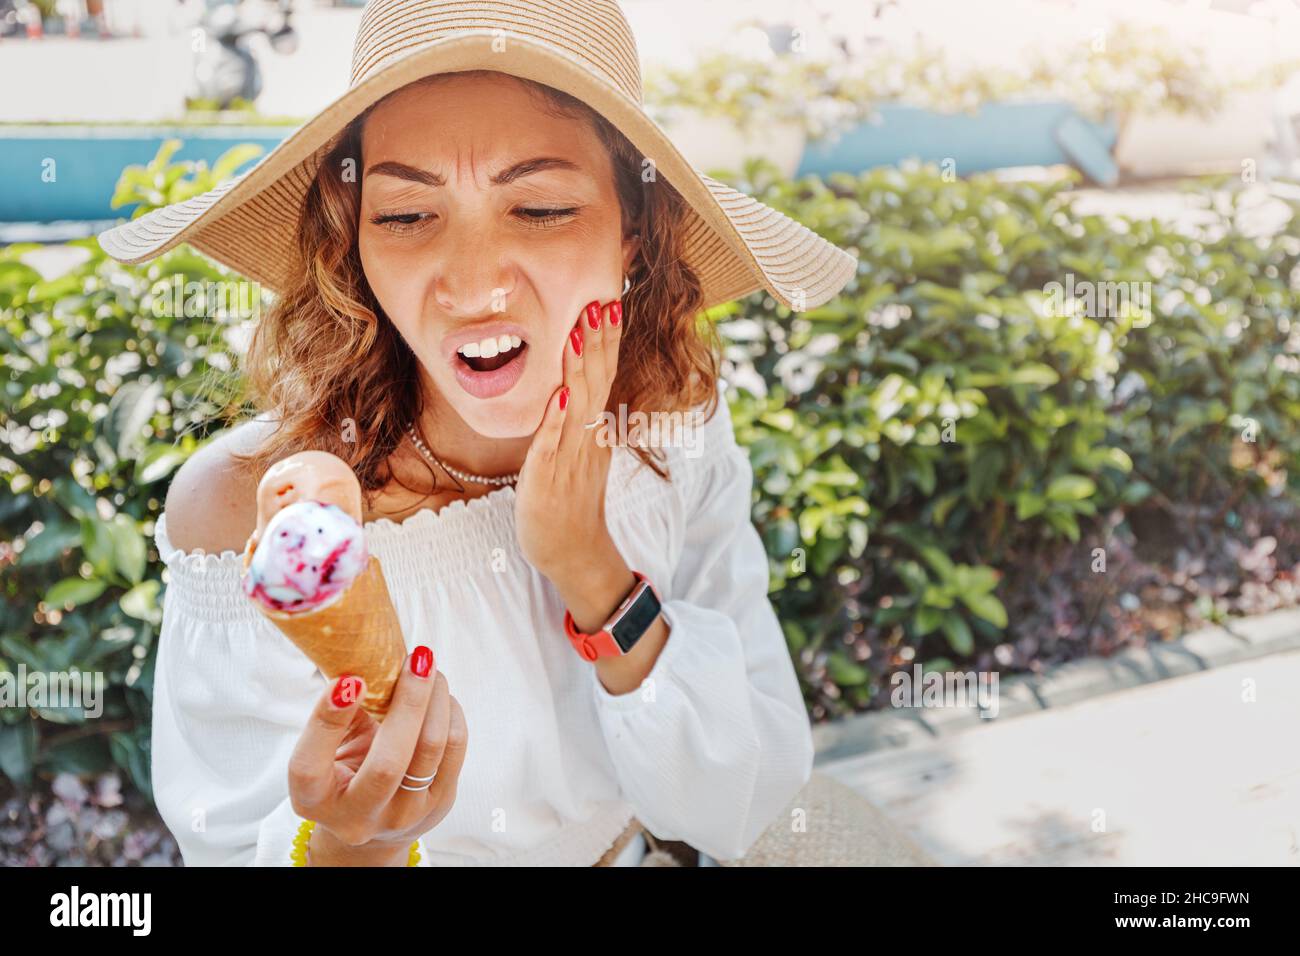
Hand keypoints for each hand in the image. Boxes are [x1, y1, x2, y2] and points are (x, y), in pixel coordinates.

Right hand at [287, 648, 467, 865]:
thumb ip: (338, 714)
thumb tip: (361, 658)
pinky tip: (439, 696)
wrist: (375, 822)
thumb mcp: (325, 748)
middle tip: (416, 659)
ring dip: (436, 698)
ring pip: (431, 748)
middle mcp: (358, 817)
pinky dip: (450, 711)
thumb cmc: (344, 770)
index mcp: (314, 800)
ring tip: (429, 668)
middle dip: (408, 702)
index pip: (308, 766)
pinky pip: (454, 747)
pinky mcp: (439, 805)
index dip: (326, 722)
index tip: (348, 680)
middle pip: (388, 763)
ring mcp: (402, 816)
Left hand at [515, 297, 624, 583]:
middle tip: (601, 300)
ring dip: (579, 366)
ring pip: (579, 404)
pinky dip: (558, 419)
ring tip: (580, 329)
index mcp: (594, 430)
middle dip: (597, 340)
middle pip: (596, 381)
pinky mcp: (549, 478)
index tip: (609, 302)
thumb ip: (579, 419)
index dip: (606, 340)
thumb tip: (576, 387)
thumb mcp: (578, 453)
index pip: (603, 375)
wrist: (573, 551)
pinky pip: (554, 444)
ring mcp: (571, 457)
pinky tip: (560, 394)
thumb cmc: (570, 501)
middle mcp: (587, 438)